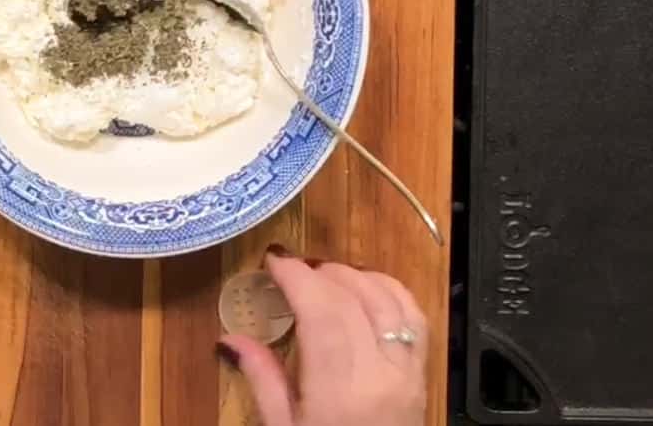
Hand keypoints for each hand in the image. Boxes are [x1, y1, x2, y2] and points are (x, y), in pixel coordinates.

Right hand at [218, 251, 427, 425]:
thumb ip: (262, 379)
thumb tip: (230, 338)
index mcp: (339, 392)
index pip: (324, 314)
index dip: (298, 277)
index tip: (274, 261)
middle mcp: (380, 375)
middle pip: (354, 299)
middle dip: (319, 272)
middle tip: (291, 268)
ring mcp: (407, 373)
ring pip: (388, 300)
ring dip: (354, 276)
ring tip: (323, 274)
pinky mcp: (422, 375)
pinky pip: (414, 316)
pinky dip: (389, 290)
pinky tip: (365, 287)